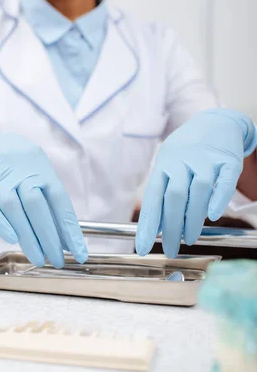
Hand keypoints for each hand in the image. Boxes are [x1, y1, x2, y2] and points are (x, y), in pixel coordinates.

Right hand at [0, 134, 87, 267]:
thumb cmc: (23, 171)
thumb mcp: (41, 181)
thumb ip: (53, 210)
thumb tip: (69, 244)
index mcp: (44, 173)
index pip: (60, 202)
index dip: (70, 230)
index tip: (80, 254)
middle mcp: (23, 173)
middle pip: (36, 205)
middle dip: (49, 237)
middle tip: (57, 261)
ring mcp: (0, 178)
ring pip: (13, 206)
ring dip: (26, 235)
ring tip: (38, 258)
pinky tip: (11, 239)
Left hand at [136, 109, 256, 257]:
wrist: (216, 121)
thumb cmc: (187, 153)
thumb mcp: (170, 168)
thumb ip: (164, 196)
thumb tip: (157, 229)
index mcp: (163, 165)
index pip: (152, 198)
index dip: (148, 225)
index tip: (143, 248)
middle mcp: (182, 160)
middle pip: (174, 196)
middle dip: (171, 227)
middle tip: (170, 250)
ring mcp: (206, 159)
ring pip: (198, 190)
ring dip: (193, 218)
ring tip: (189, 238)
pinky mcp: (228, 160)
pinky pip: (225, 180)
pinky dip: (219, 198)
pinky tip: (213, 215)